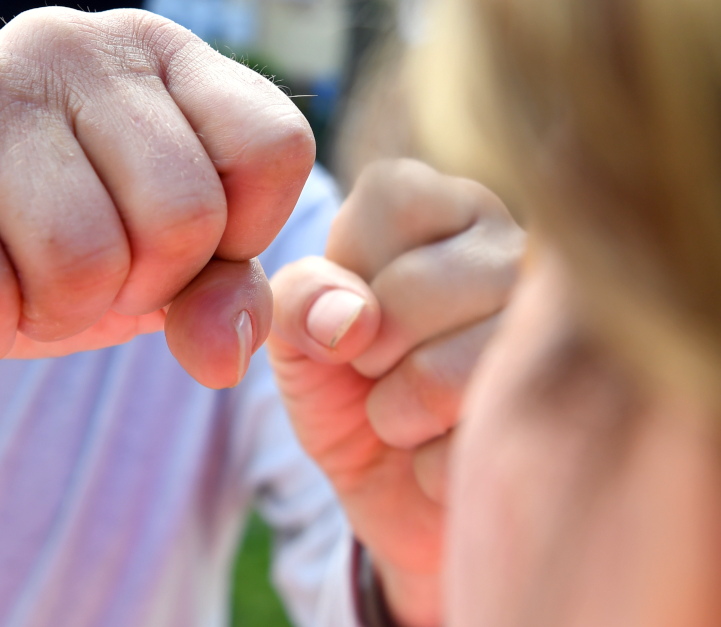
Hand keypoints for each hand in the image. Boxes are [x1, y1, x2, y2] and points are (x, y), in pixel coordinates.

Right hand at [0, 8, 312, 387]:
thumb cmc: (54, 258)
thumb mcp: (167, 276)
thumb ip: (226, 300)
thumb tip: (221, 357)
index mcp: (162, 57)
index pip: (273, 149)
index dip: (237, 238)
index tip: (171, 247)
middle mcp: (74, 43)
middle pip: (182, 216)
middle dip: (137, 288)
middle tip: (83, 276)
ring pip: (80, 260)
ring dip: (54, 316)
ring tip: (18, 284)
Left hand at [268, 160, 523, 625]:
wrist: (400, 499)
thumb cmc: (351, 396)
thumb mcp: (300, 338)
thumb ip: (300, 300)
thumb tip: (352, 320)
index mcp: (458, 209)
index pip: (390, 195)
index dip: (345, 273)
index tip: (357, 312)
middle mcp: (523, 252)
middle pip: (411, 289)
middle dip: (371, 357)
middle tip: (390, 373)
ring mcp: (565, 337)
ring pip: (437, 377)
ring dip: (400, 420)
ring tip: (423, 417)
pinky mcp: (575, 426)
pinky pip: (462, 453)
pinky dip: (433, 472)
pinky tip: (458, 459)